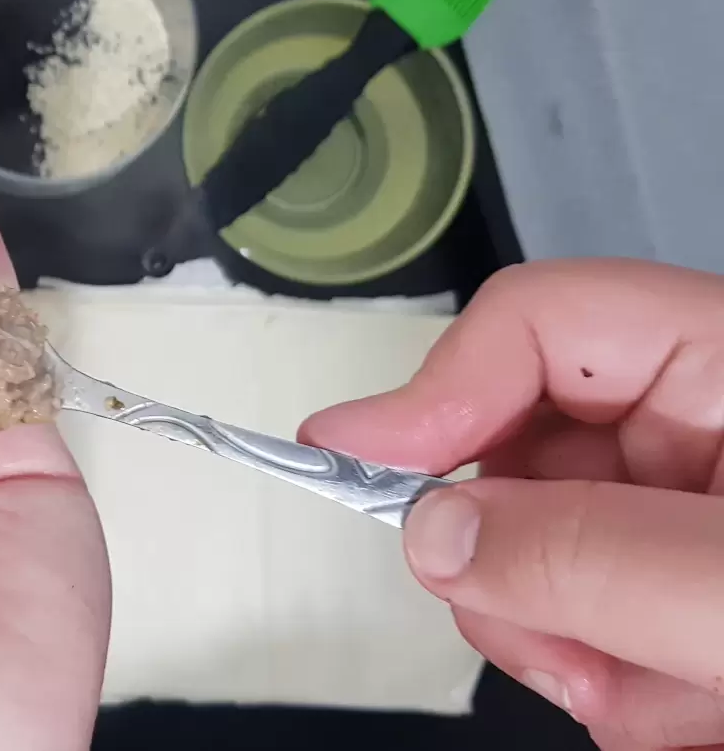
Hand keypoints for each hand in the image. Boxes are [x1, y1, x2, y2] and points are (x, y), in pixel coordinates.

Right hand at [302, 260, 723, 750]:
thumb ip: (589, 556)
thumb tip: (428, 533)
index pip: (539, 322)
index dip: (437, 385)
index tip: (345, 457)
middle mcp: (695, 425)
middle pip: (514, 453)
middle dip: (514, 566)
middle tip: (559, 656)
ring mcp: (684, 512)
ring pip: (534, 552)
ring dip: (570, 643)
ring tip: (664, 702)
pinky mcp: (677, 589)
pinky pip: (582, 618)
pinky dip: (613, 679)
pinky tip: (694, 710)